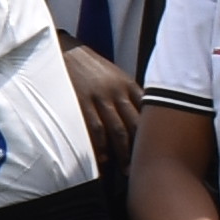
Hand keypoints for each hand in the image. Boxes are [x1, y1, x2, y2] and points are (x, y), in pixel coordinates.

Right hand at [66, 49, 142, 169]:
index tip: (155, 149)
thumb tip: (139, 116)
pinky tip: (102, 158)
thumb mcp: (114, 75)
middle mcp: (117, 91)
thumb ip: (127, 94)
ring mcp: (99, 97)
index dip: (151, 132)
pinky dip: (99, 145)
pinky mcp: (81, 102)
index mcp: (127, 84)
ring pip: (117, 129)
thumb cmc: (90, 66)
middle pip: (134, 124)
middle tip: (143, 166)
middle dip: (140, 148)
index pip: (146, 111)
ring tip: (125, 169)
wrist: (64, 50)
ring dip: (122, 152)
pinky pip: (94, 128)